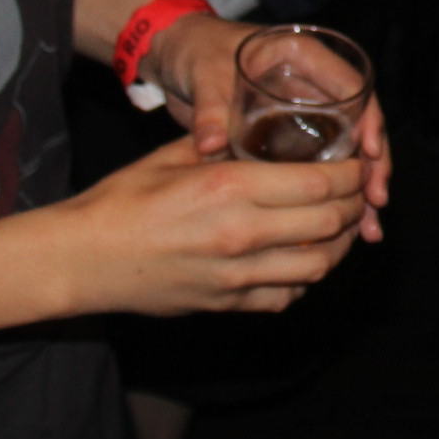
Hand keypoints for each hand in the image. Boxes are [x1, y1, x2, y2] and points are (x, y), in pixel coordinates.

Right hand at [64, 137, 369, 312]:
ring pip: (318, 266)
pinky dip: (305, 279)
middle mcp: (241, 233)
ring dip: (337, 245)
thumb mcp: (172, 157)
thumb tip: (262, 134)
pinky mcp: (227, 303)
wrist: (82, 258)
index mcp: (230, 186)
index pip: (319, 183)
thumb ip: (224, 146)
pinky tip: (301, 259)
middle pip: (329, 223)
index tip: (357, 164)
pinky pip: (287, 296)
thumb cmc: (121, 201)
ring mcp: (236, 276)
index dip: (350, 174)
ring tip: (338, 227)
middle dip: (352, 205)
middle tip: (355, 193)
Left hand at [143, 13, 391, 239]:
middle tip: (375, 203)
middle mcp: (311, 83)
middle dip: (371, 166)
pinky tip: (340, 229)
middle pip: (358, 125)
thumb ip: (211, 108)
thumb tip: (210, 145)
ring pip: (344, 152)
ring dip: (357, 190)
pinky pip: (318, 166)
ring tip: (367, 229)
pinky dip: (328, 196)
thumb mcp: (204, 73)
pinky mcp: (289, 136)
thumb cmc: (193, 48)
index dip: (368, 119)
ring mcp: (303, 112)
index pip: (351, 86)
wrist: (172, 54)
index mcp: (300, 55)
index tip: (369, 153)